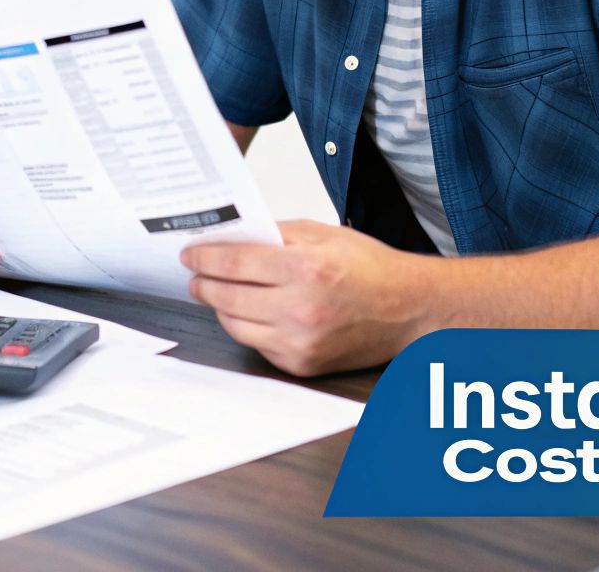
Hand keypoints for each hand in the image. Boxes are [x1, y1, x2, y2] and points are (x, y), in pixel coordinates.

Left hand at [180, 220, 432, 376]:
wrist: (408, 310)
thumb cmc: (371, 269)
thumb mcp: (323, 235)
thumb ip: (275, 234)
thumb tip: (232, 236)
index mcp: (307, 269)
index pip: (235, 263)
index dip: (205, 257)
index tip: (190, 254)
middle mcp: (301, 309)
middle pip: (228, 297)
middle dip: (204, 283)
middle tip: (195, 274)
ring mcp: (300, 342)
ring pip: (235, 325)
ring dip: (219, 307)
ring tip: (215, 291)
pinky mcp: (301, 365)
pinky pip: (257, 345)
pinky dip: (246, 327)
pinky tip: (246, 312)